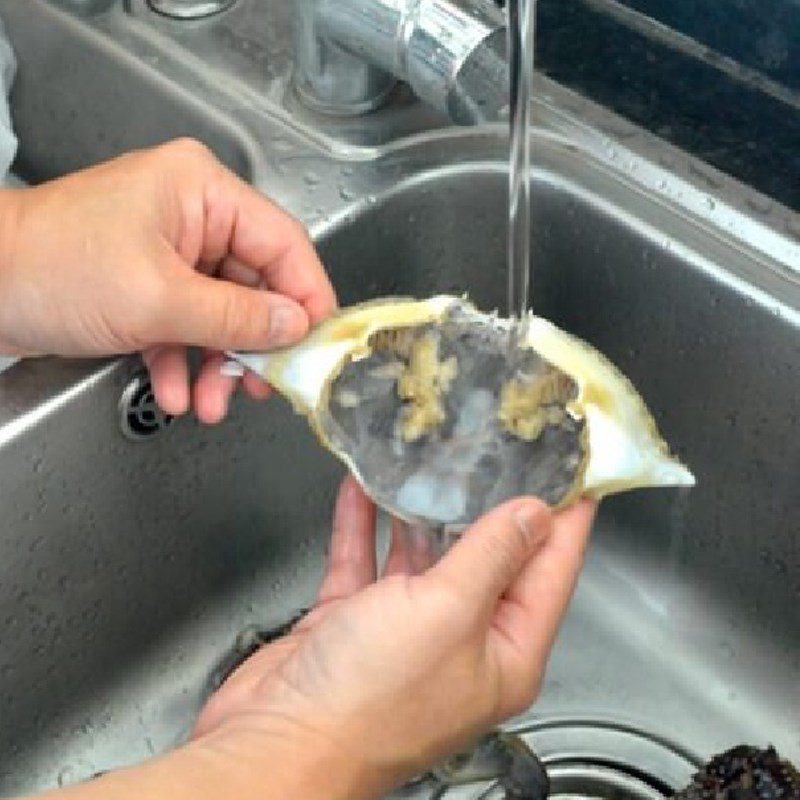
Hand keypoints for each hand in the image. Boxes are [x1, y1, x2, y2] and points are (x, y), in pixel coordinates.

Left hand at [0, 139, 335, 421]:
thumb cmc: (51, 269)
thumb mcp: (158, 298)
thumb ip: (236, 316)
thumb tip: (294, 327)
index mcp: (202, 191)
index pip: (283, 242)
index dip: (307, 296)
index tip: (318, 344)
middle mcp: (191, 215)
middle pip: (254, 285)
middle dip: (253, 343)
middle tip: (265, 383)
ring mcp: (168, 251)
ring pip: (220, 312)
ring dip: (218, 363)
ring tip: (212, 403)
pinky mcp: (146, 283)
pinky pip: (185, 324)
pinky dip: (183, 361)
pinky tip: (175, 393)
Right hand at [188, 477, 595, 798]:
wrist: (275, 744)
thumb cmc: (367, 704)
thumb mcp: (447, 612)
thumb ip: (492, 555)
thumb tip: (532, 515)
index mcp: (504, 650)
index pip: (552, 569)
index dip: (566, 517)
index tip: (574, 471)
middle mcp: (460, 640)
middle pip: (488, 557)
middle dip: (489, 504)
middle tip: (497, 451)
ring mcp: (406, 631)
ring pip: (424, 555)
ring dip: (421, 511)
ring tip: (431, 462)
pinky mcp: (356, 622)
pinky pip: (366, 562)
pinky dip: (364, 526)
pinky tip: (362, 489)